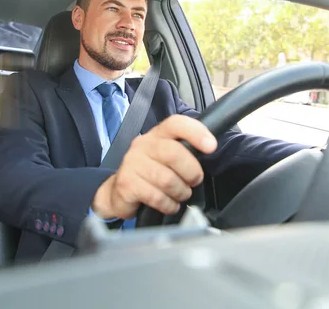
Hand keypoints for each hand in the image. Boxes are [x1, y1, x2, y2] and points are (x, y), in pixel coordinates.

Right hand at [91, 115, 217, 219]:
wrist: (117, 191)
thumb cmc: (149, 172)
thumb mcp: (165, 156)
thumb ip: (184, 150)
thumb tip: (210, 149)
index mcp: (157, 135)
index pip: (176, 124)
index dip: (196, 132)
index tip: (211, 147)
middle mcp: (143, 145)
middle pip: (174, 153)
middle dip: (191, 172)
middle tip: (194, 181)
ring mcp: (132, 163)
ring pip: (167, 179)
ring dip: (180, 192)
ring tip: (180, 195)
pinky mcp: (127, 184)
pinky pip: (157, 197)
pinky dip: (169, 204)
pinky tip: (169, 204)